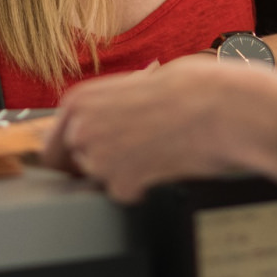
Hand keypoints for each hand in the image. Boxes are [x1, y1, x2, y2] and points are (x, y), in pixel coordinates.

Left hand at [46, 57, 276, 202]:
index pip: (54, 139)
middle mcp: (81, 129)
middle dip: (99, 160)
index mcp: (81, 99)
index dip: (72, 149)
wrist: (222, 109)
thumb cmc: (193, 87)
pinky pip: (123, 194)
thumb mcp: (140, 82)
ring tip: (156, 150)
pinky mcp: (121, 185)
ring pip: (100, 178)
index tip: (80, 157)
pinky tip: (163, 165)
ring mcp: (99, 159)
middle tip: (132, 151)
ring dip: (122, 172)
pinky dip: (141, 187)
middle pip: (74, 162)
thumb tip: (110, 118)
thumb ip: (112, 104)